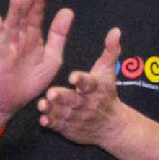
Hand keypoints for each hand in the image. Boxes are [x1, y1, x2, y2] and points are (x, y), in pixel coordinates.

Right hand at [0, 0, 74, 120]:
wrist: (15, 101)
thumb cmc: (33, 80)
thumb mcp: (53, 57)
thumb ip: (59, 36)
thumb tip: (68, 10)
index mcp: (34, 37)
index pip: (36, 16)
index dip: (39, 2)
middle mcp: (21, 38)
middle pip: (25, 16)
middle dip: (29, 2)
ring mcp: (10, 46)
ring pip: (13, 25)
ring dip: (14, 11)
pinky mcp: (1, 58)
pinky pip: (0, 42)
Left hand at [34, 27, 124, 143]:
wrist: (111, 126)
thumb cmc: (106, 94)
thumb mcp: (109, 72)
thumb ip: (110, 50)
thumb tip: (115, 30)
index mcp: (96, 88)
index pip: (89, 83)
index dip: (81, 80)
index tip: (73, 76)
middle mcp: (88, 104)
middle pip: (75, 100)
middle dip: (63, 97)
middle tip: (51, 92)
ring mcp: (79, 118)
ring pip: (64, 114)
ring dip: (53, 110)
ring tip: (43, 104)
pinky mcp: (71, 129)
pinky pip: (60, 127)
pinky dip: (52, 124)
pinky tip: (44, 119)